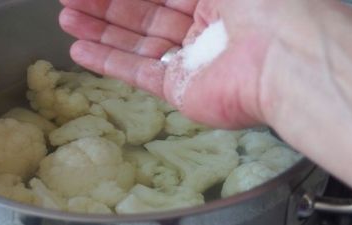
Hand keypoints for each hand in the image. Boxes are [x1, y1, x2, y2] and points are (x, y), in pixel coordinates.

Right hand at [59, 0, 285, 128]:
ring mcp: (190, 61)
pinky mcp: (181, 90)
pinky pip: (139, 73)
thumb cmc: (260, 2)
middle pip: (142, 14)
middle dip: (104, 5)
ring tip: (66, 20)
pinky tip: (80, 51)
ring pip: (136, 42)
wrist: (285, 55)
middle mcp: (202, 27)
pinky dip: (109, 62)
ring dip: (101, 31)